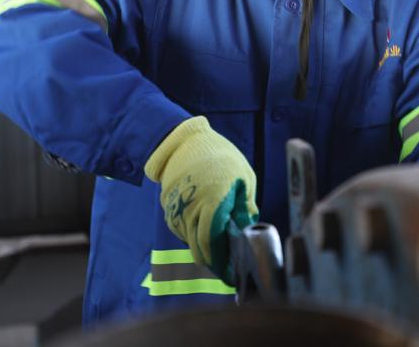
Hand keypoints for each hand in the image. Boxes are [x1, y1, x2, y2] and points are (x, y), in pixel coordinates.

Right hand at [144, 116, 257, 279]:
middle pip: (200, 249)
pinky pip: (183, 232)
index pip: (214, 242)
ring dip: (204, 250)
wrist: (184, 144)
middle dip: (214, 263)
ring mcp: (177, 211)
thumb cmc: (220, 158)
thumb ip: (246, 206)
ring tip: (221, 252)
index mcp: (214, 200)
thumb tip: (248, 230)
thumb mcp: (243, 177)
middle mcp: (192, 209)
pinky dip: (195, 237)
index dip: (222, 263)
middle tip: (227, 270)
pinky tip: (207, 233)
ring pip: (191, 243)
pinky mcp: (169, 211)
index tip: (232, 275)